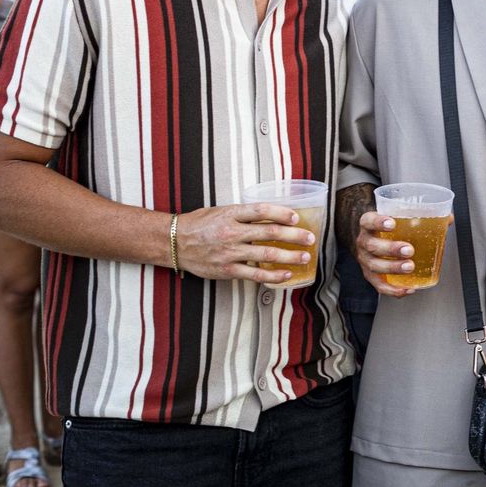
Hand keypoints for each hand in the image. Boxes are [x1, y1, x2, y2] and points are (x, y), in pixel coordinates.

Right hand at [174, 203, 316, 283]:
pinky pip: (255, 274)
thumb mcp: (222, 211)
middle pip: (270, 232)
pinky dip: (273, 275)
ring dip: (290, 256)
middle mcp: (232, 232)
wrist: (174, 242)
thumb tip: (274, 215)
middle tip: (310, 238)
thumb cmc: (200, 224)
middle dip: (294, 236)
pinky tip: (286, 275)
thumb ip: (245, 213)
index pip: (262, 210)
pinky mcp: (227, 270)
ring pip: (267, 254)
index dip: (283, 213)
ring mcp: (229, 252)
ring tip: (305, 257)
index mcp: (231, 213)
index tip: (297, 217)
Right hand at [356, 211, 415, 297]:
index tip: (392, 223)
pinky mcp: (371, 276)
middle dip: (390, 249)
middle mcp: (364, 242)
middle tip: (409, 250)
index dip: (378, 222)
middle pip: (372, 246)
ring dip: (393, 268)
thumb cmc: (391, 227)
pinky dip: (393, 289)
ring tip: (409, 267)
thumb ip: (423, 216)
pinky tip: (408, 288)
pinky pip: (380, 286)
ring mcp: (366, 260)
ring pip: (375, 266)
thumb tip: (448, 219)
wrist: (375, 239)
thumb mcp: (400, 217)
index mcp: (369, 224)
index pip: (368, 221)